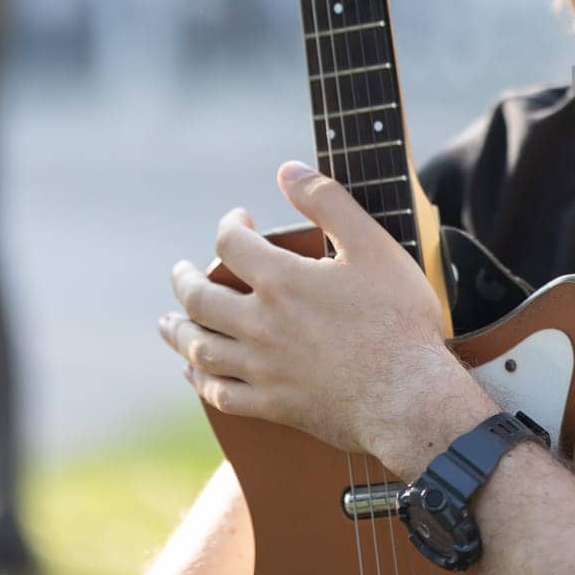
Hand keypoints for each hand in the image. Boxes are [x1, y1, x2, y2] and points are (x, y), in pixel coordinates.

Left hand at [160, 160, 470, 457]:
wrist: (407, 395)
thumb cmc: (398, 319)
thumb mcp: (374, 246)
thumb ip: (330, 202)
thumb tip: (288, 170)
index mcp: (282, 280)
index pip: (232, 244)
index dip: (231, 224)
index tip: (240, 218)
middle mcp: (259, 324)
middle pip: (199, 299)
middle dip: (184, 280)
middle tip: (180, 271)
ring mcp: (262, 367)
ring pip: (200, 348)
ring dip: (177, 331)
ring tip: (168, 322)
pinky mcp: (272, 404)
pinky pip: (219, 392)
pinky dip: (199, 380)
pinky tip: (194, 372)